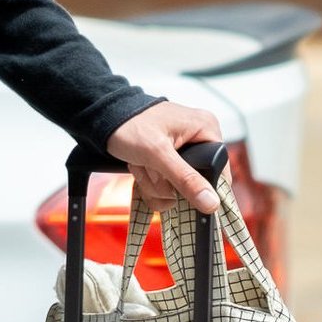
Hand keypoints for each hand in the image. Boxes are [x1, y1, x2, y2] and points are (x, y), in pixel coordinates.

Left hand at [105, 101, 224, 213]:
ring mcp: (182, 153)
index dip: (202, 187)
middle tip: (148, 166)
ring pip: (177, 189)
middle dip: (166, 182)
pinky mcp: (167, 161)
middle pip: (195, 184)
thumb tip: (212, 202)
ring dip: (153, 182)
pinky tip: (137, 165)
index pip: (221, 172)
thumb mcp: (157, 152)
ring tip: (140, 162)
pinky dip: (148, 181)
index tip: (181, 192)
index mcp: (206, 129)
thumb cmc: (128, 123)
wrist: (101, 118)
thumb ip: (185, 179)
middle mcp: (198, 140)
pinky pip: (164, 186)